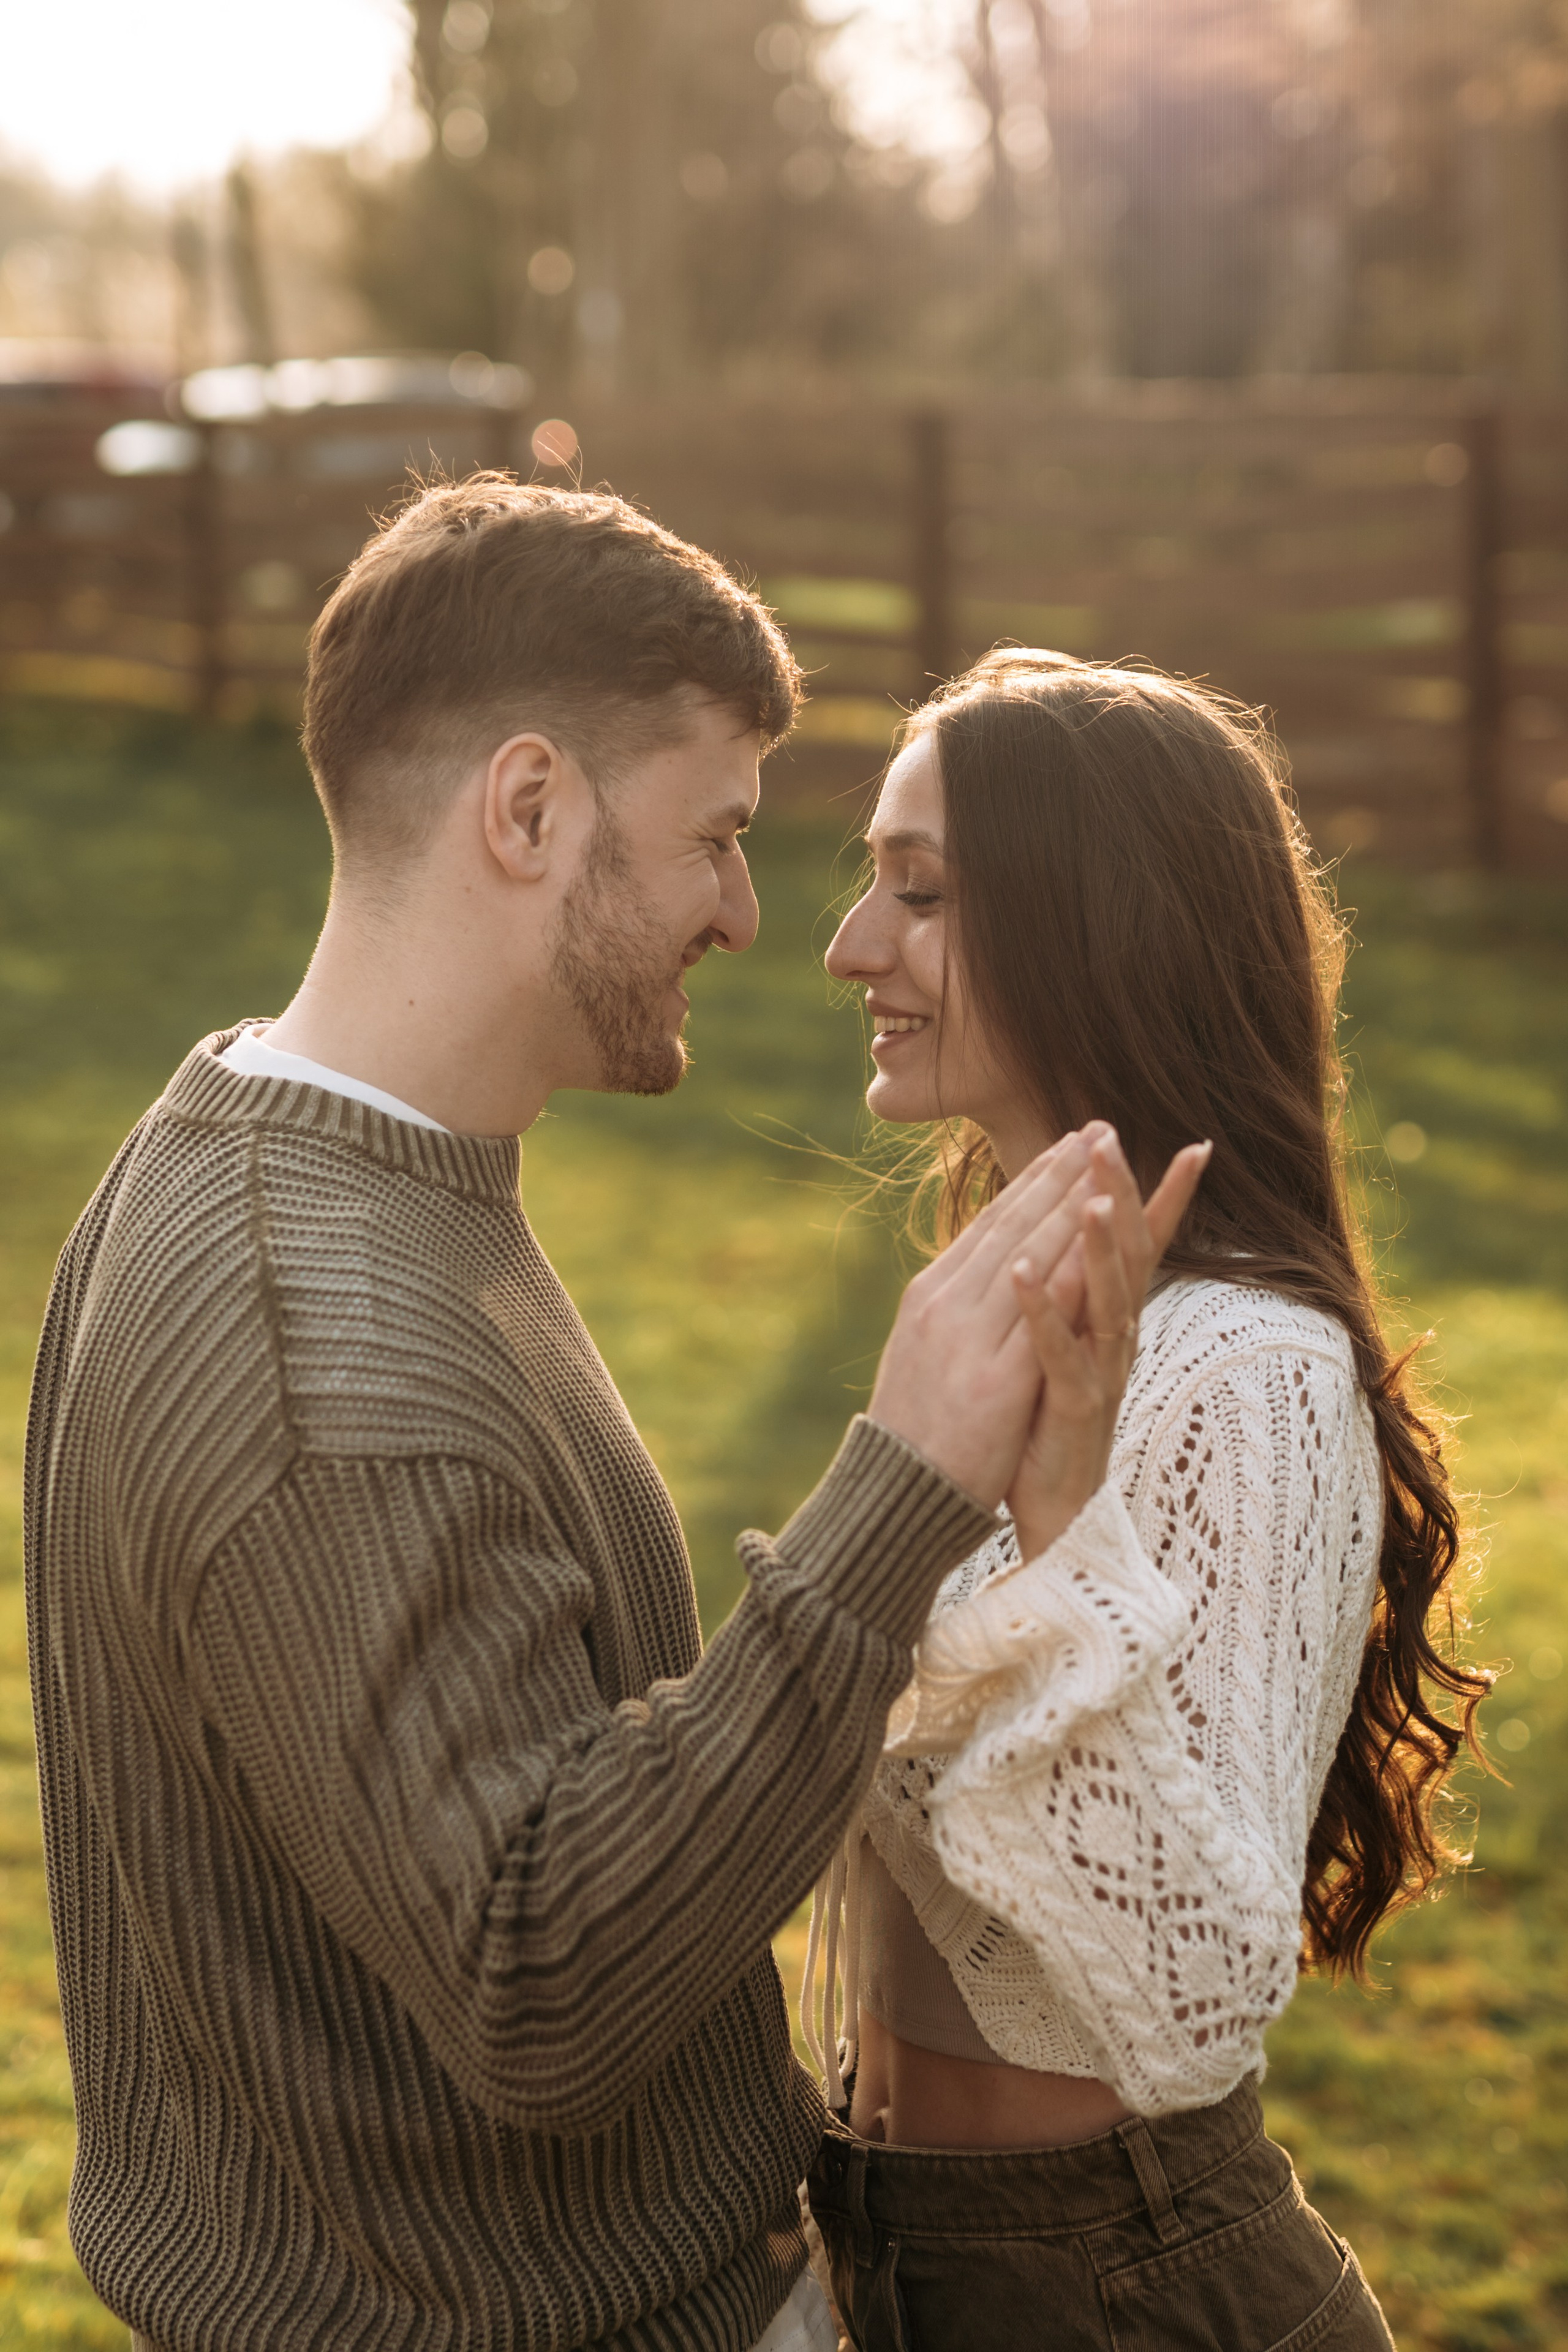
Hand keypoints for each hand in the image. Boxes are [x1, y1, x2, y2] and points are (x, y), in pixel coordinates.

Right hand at [867, 1126, 1108, 1506]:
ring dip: (1071, 1208)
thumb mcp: (926, 1351)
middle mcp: (945, 1306)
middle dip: (1061, 1174)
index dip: (1034, 1180)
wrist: (890, 1499)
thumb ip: (956, 1308)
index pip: (991, 1224)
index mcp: (930, 1295)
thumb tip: (983, 1273)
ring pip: (1027, 1260)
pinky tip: (1095, 1249)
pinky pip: (1037, 1323)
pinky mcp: (993, 1385)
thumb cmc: (914, 1432)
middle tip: (1100, 1129)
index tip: (1069, 1143)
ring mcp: (967, 1342)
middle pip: (1012, 1226)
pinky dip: (1064, 1280)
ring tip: (1108, 1165)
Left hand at [1005, 1131, 1211, 1558]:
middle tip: (1108, 1134)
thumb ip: (1080, 1293)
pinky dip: (1041, 1308)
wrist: (1051, 1510)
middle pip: (1126, 1255)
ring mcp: (1101, 1373)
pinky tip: (1021, 1270)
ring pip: (1107, 1299)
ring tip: (1089, 1195)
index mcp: (1112, 1319)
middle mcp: (1117, 1339)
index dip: (1163, 1194)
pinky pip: (1057, 1352)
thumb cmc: (1053, 1420)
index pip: (1142, 1243)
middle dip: (1119, 1193)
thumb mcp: (1069, 1344)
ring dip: (1096, 1245)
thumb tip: (1080, 1234)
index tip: (1194, 1142)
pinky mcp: (1074, 1408)